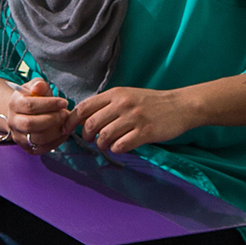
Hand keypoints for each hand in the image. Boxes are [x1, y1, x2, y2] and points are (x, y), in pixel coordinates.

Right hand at [0, 75, 75, 150]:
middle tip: (65, 114)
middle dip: (51, 119)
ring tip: (65, 123)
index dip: (48, 104)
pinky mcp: (27, 148)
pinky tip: (62, 132)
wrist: (25, 114)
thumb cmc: (34, 98)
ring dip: (55, 131)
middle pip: (30, 124)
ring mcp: (19, 137)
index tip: (63, 102)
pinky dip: (56, 141)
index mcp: (14, 104)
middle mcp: (13, 122)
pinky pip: (43, 148)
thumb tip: (39, 86)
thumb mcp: (35, 87)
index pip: (29, 105)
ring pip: (37, 138)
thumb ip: (39, 85)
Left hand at [72, 85, 196, 152]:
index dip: (71, 120)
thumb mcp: (127, 96)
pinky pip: (121, 145)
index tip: (66, 129)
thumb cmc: (151, 103)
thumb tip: (83, 119)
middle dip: (85, 136)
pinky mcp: (145, 132)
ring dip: (101, 145)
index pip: (84, 107)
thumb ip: (107, 105)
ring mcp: (134, 118)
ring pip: (104, 136)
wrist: (180, 106)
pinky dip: (116, 150)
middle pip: (91, 124)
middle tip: (89, 140)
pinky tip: (120, 148)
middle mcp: (122, 104)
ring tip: (105, 145)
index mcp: (115, 94)